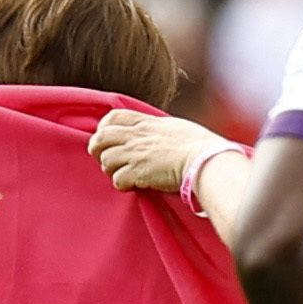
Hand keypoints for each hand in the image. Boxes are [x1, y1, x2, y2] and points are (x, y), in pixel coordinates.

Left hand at [90, 105, 237, 199]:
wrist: (204, 160)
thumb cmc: (198, 145)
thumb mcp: (175, 127)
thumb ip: (158, 129)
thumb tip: (155, 133)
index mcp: (145, 122)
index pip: (112, 117)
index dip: (104, 128)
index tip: (109, 139)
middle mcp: (136, 136)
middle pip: (100, 138)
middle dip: (97, 150)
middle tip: (106, 159)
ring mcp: (135, 154)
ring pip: (105, 160)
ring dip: (111, 170)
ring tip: (123, 175)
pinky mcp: (137, 173)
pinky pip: (116, 179)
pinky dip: (121, 184)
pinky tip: (132, 185)